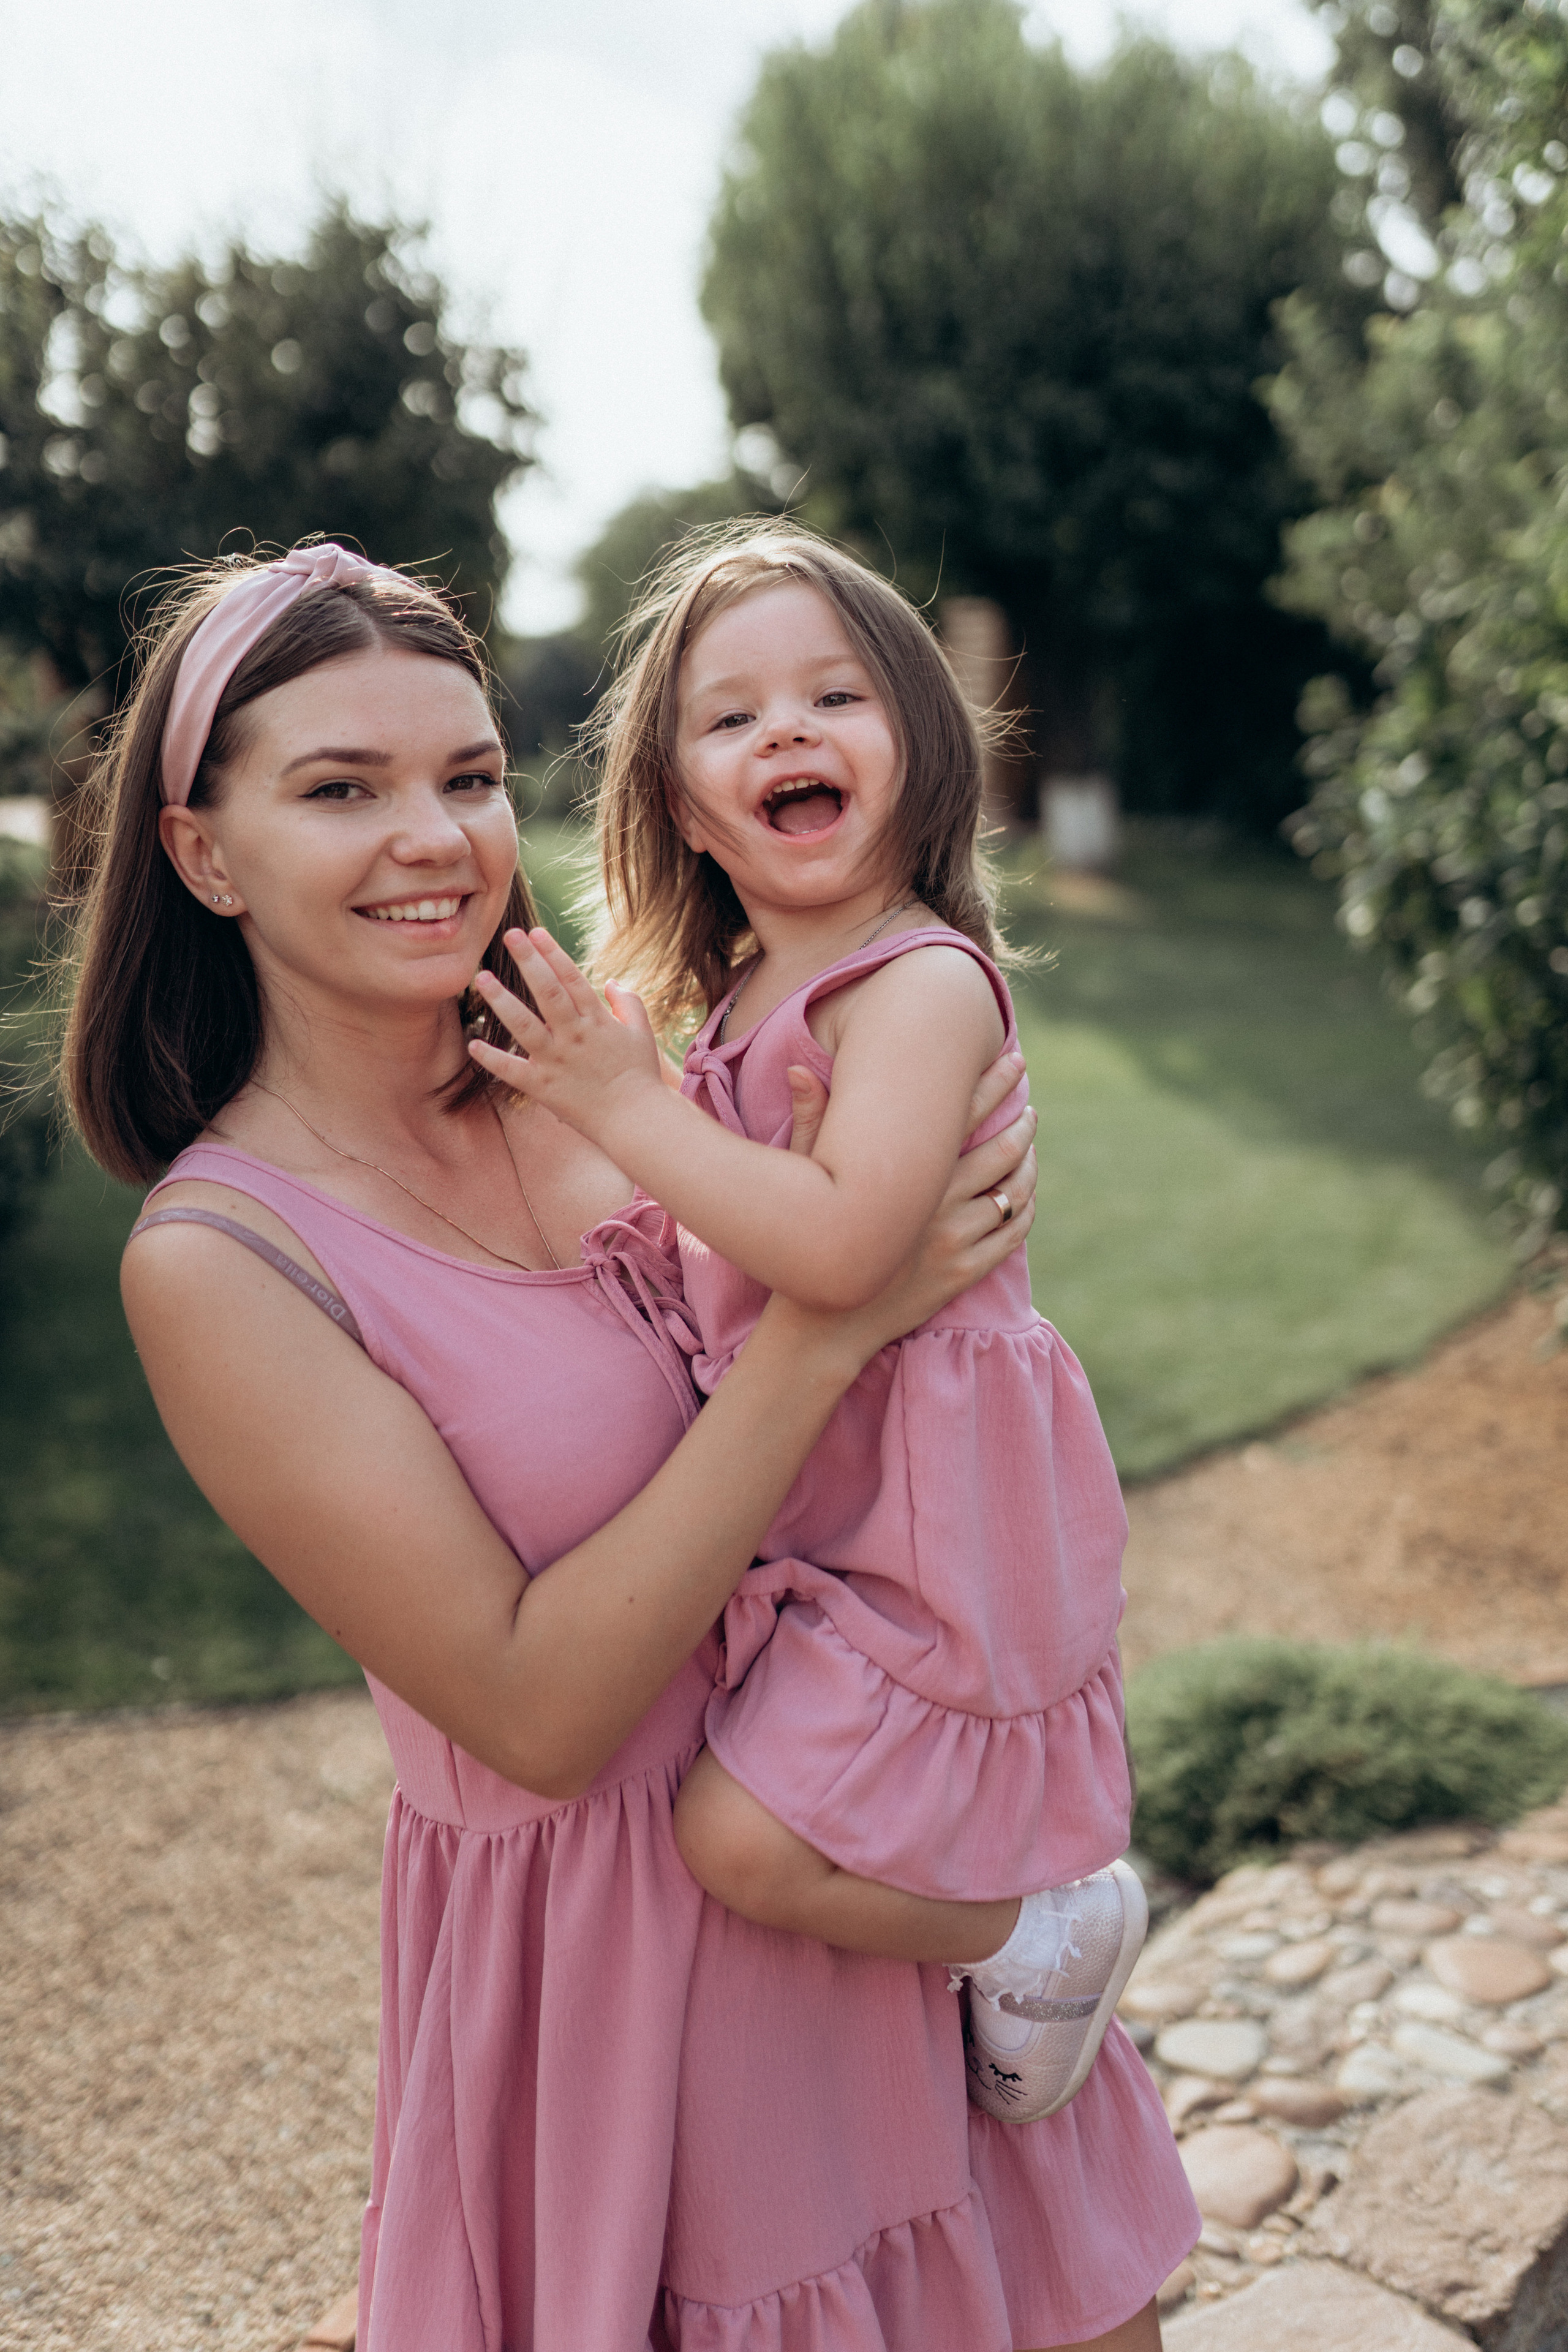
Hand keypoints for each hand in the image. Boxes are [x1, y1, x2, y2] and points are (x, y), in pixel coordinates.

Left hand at [468, 929, 665, 1144]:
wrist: (636, 1120)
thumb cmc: (641, 1076)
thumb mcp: (642, 1033)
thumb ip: (629, 1003)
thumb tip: (610, 981)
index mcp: (597, 1020)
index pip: (571, 978)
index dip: (552, 953)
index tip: (535, 933)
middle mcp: (574, 1036)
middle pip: (547, 992)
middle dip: (528, 961)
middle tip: (509, 936)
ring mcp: (557, 1061)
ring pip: (524, 1025)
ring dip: (501, 1000)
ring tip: (481, 978)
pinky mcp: (543, 1087)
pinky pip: (513, 1071)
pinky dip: (492, 1059)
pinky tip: (473, 1044)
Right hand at [771, 1047, 1036, 1364]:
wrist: (822, 1323)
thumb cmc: (808, 1239)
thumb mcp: (806, 1178)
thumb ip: (814, 1120)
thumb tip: (800, 1072)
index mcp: (908, 1171)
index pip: (963, 1113)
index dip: (995, 1082)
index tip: (1015, 1060)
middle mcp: (939, 1203)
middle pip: (1002, 1151)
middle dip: (1021, 1123)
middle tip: (1029, 1108)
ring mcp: (955, 1240)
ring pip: (1014, 1192)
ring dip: (1027, 1164)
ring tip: (1029, 1147)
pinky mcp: (963, 1272)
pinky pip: (1012, 1234)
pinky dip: (1025, 1208)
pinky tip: (1024, 1196)